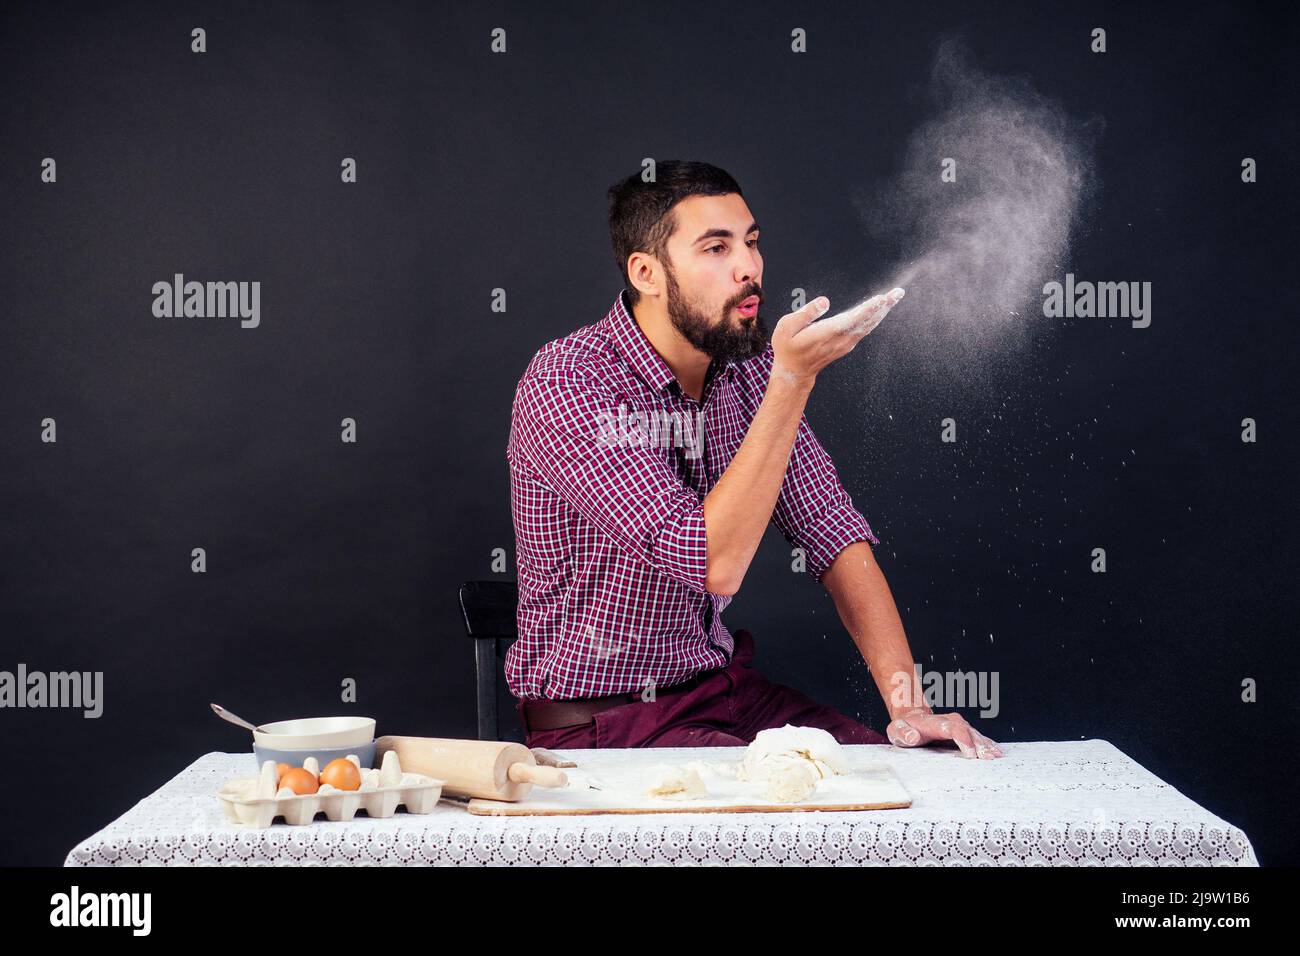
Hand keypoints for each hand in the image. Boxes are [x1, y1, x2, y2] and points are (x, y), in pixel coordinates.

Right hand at [769, 288, 904, 385]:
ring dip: (882, 311)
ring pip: (868, 325)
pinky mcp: (847, 344)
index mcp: (826, 333)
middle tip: (898, 293)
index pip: (852, 319)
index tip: (882, 299)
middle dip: (883, 307)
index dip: (868, 309)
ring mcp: (846, 343)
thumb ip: (806, 313)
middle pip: (866, 321)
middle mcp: (840, 339)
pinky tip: (880, 310)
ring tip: (894, 297)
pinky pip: (865, 329)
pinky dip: (874, 318)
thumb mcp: (786, 327)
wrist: (794, 372)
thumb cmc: (787, 348)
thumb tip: (824, 302)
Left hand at [886, 708, 1003, 758]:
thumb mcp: (896, 730)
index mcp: (935, 723)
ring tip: (997, 756)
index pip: (953, 728)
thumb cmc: (904, 727)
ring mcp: (958, 726)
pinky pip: (978, 737)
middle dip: (980, 745)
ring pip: (975, 734)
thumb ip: (902, 733)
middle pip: (968, 731)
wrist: (911, 718)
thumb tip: (911, 736)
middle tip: (990, 758)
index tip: (971, 755)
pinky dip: (988, 744)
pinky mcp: (964, 732)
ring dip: (987, 745)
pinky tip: (997, 751)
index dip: (964, 740)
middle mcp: (950, 721)